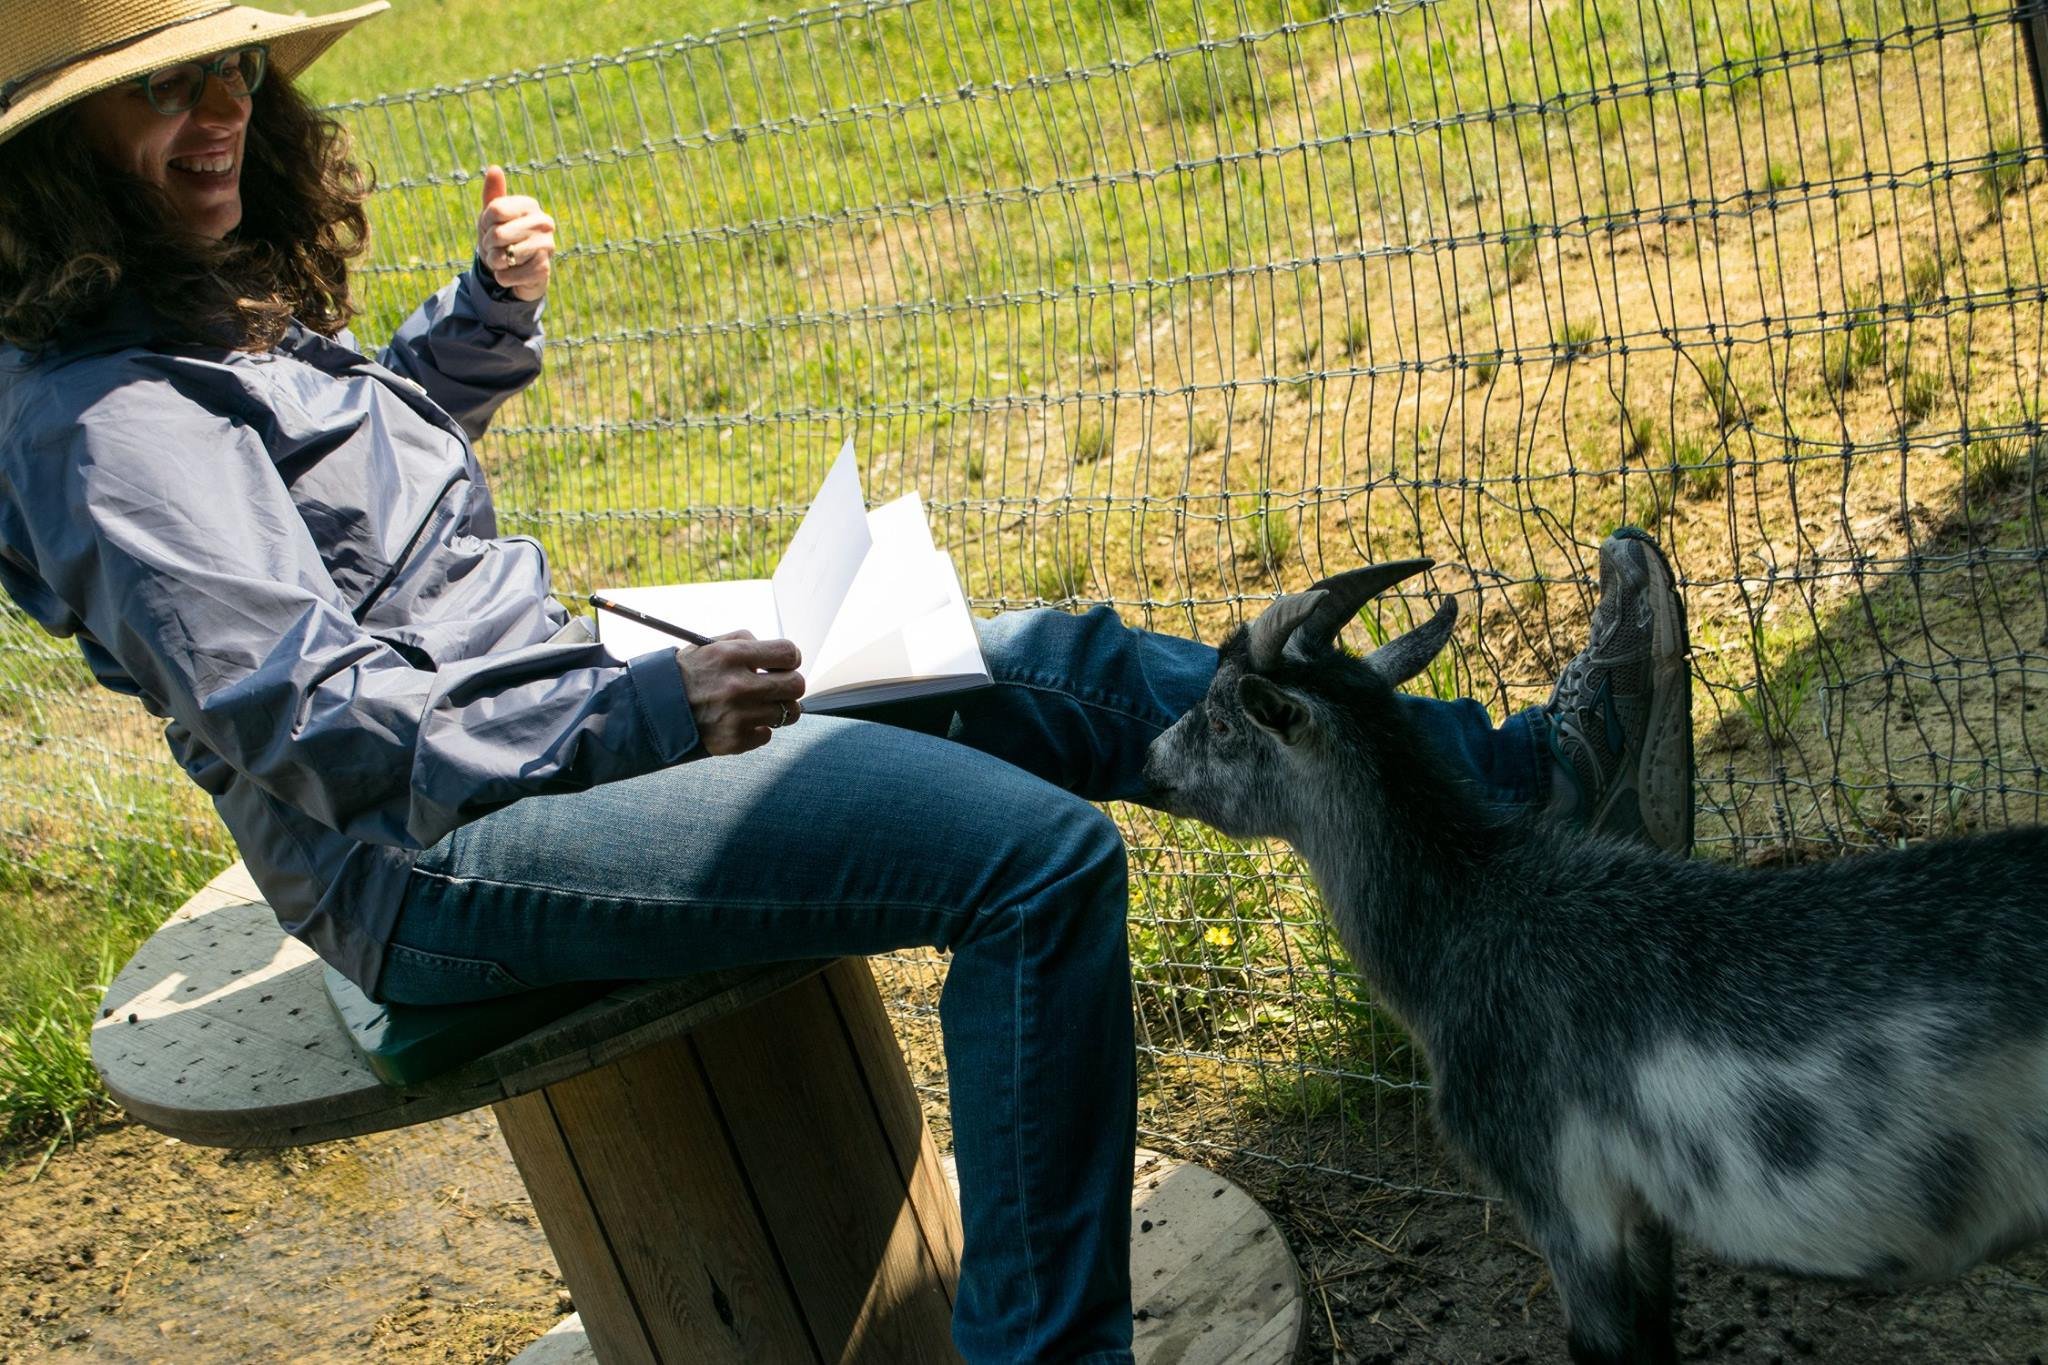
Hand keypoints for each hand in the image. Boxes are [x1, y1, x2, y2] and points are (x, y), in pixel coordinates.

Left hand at [476, 165, 554, 301]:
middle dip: (489, 245)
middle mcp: (543, 223)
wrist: (517, 269)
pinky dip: (503, 277)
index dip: (485, 223)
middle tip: (496, 247)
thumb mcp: (492, 216)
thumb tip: (494, 168)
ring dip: (495, 262)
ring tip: (505, 260)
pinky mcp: (544, 269)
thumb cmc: (502, 238)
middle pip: (499, 234)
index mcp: (530, 205)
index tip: (491, 227)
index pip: (495, 210)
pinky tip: (512, 273)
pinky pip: (508, 275)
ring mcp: (547, 246)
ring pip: (504, 256)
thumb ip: (493, 194)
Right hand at [677, 632, 805, 755]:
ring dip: (778, 709)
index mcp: (731, 655)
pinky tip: (740, 722)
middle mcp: (737, 686)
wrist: (652, 710)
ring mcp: (737, 716)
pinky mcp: (734, 740)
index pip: (788, 653)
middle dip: (789, 684)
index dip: (790, 658)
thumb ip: (746, 643)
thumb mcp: (710, 646)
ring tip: (760, 705)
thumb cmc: (687, 674)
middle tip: (776, 686)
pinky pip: (767, 735)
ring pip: (789, 713)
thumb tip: (781, 655)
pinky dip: (758, 729)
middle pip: (796, 685)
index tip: (783, 664)